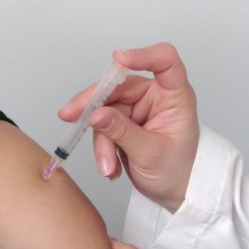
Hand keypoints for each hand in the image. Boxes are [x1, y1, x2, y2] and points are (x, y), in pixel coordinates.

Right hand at [62, 43, 198, 211]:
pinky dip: (102, 147)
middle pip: (118, 85)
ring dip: (101, 140)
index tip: (118, 58)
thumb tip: (96, 114)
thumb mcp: (151, 154)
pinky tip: (110, 166)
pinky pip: (101, 126)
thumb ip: (123, 132)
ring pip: (104, 110)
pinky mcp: (122, 121)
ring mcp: (136, 108)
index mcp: (174, 96)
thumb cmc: (177, 171)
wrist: (174, 193)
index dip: (142, 55)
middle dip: (94, 106)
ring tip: (108, 167)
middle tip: (71, 116)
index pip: (164, 61)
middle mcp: (155, 96)